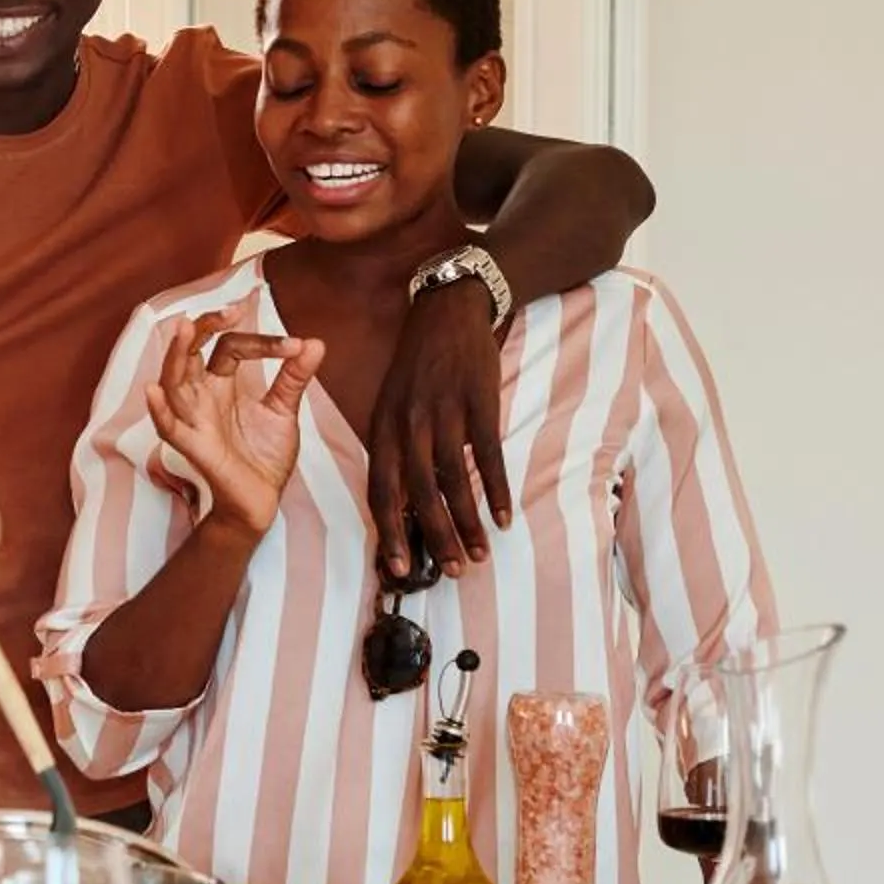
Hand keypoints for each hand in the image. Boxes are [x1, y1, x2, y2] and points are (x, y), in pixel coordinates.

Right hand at [143, 308, 323, 537]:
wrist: (263, 500)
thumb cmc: (264, 456)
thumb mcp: (283, 410)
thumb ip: (293, 377)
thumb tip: (315, 341)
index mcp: (219, 384)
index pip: (229, 347)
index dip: (260, 341)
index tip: (296, 347)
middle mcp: (201, 397)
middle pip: (190, 353)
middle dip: (204, 329)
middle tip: (229, 312)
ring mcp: (194, 420)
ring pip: (173, 383)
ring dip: (175, 356)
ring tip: (185, 328)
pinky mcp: (194, 447)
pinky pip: (169, 428)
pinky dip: (159, 410)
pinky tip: (153, 391)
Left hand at [366, 282, 511, 578]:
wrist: (446, 311)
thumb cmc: (418, 365)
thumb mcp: (392, 403)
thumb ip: (396, 448)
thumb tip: (403, 499)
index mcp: (382, 427)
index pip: (380, 489)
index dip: (389, 531)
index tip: (398, 567)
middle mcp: (408, 424)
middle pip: (417, 493)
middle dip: (433, 538)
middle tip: (449, 572)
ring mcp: (444, 413)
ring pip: (453, 481)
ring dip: (467, 522)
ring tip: (480, 552)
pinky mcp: (478, 402)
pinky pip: (488, 455)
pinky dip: (497, 488)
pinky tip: (504, 515)